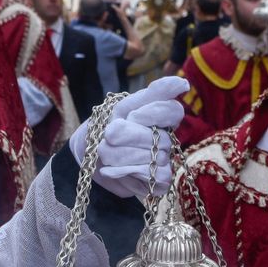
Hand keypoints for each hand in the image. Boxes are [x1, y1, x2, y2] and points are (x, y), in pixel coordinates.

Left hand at [67, 76, 186, 198]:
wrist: (82, 155)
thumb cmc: (104, 127)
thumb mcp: (123, 106)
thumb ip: (153, 94)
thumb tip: (184, 83)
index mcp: (160, 119)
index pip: (173, 111)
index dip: (152, 114)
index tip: (131, 116)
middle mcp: (166, 140)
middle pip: (160, 138)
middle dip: (128, 137)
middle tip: (108, 137)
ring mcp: (163, 162)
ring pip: (154, 158)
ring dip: (121, 155)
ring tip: (105, 153)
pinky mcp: (157, 183)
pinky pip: (153, 176)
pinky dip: (127, 172)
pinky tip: (110, 170)